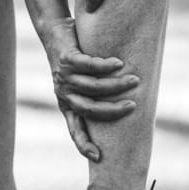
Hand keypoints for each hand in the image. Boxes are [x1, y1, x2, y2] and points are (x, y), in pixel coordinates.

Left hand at [41, 18, 139, 160]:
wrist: (53, 31)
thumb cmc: (75, 60)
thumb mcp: (81, 82)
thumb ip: (96, 95)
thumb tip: (129, 107)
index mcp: (66, 104)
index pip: (74, 129)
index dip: (84, 144)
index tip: (97, 157)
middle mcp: (64, 93)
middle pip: (89, 109)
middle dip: (112, 110)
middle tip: (132, 106)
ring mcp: (64, 76)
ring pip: (92, 86)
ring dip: (116, 84)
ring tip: (135, 80)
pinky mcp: (67, 58)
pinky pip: (89, 65)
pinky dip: (106, 65)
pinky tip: (119, 63)